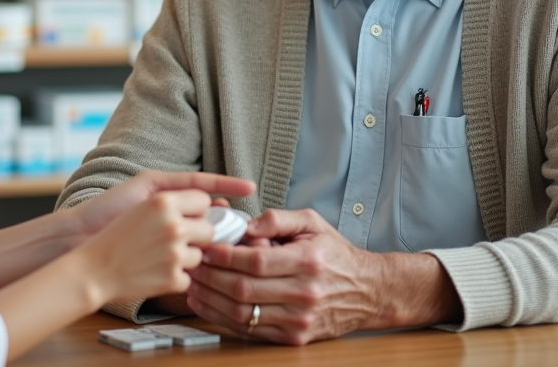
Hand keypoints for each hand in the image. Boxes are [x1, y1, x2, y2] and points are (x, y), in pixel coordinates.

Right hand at [79, 189, 215, 305]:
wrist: (92, 270)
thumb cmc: (114, 236)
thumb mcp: (141, 208)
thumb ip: (173, 203)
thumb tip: (210, 204)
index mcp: (164, 202)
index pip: (204, 200)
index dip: (198, 210)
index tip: (190, 217)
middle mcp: (173, 225)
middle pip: (209, 229)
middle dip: (197, 236)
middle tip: (174, 241)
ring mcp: (175, 253)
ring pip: (200, 255)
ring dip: (184, 259)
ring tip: (158, 258)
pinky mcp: (172, 278)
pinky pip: (188, 278)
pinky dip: (174, 279)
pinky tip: (154, 274)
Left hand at [184, 208, 461, 344]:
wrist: (367, 291)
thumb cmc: (334, 253)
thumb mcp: (311, 222)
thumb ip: (277, 219)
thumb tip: (244, 224)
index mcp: (308, 261)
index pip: (255, 261)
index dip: (225, 256)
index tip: (205, 248)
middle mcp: (304, 293)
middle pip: (243, 289)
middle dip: (210, 277)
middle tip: (191, 264)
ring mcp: (299, 320)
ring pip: (242, 314)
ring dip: (210, 300)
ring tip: (192, 285)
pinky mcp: (294, 337)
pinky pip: (250, 331)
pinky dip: (224, 319)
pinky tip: (209, 304)